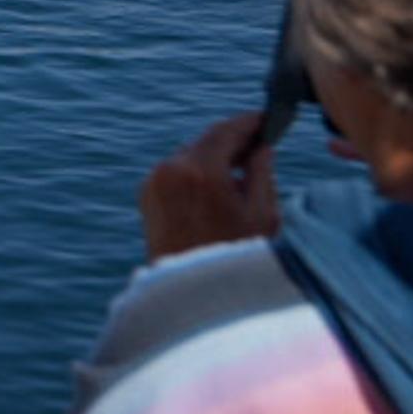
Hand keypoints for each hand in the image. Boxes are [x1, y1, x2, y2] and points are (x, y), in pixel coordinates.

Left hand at [139, 111, 279, 259]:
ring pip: (190, 157)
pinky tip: (219, 186)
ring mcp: (153, 182)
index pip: (226, 131)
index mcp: (199, 170)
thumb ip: (262, 172)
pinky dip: (197, 173)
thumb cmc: (236, 258)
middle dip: (233, 141)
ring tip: (244, 167)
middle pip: (205, 142)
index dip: (248, 122)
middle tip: (260, 142)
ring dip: (214, 158)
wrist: (194, 296)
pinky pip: (176, 173)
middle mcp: (170, 169)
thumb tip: (260, 146)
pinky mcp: (146, 197)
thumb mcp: (262, 214)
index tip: (266, 118)